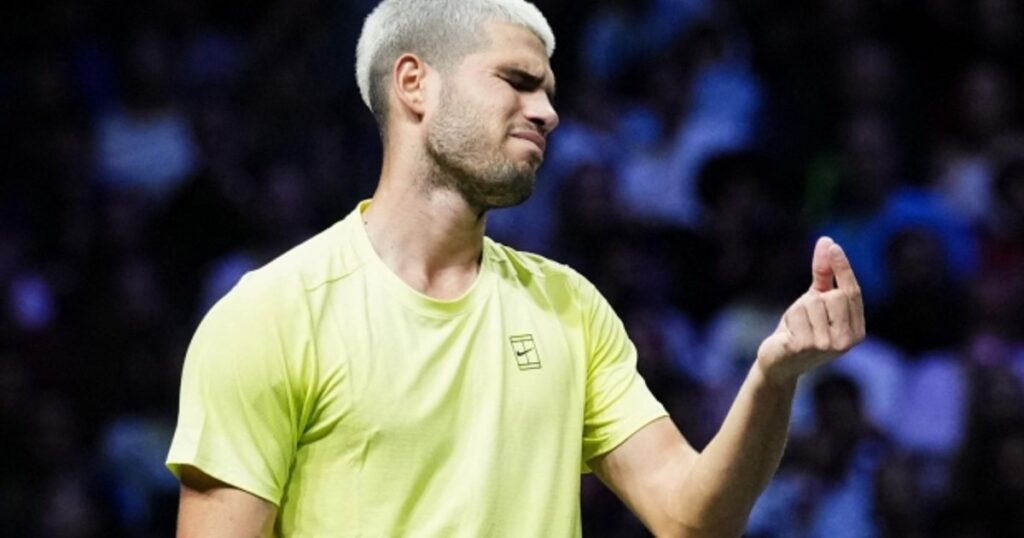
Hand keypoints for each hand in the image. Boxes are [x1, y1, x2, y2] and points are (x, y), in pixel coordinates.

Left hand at [756, 237, 865, 384]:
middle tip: (806, 318)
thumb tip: (828, 242)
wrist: (779, 362)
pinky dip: (791, 318)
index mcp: (856, 330)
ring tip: (797, 328)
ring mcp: (828, 346)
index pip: (853, 293)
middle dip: (814, 299)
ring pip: (814, 303)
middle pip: (835, 296)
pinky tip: (789, 335)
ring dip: (799, 311)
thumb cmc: (801, 330)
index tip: (833, 247)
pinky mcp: (806, 347)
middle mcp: (847, 341)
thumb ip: (825, 273)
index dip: (843, 268)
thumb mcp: (815, 300)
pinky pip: (798, 313)